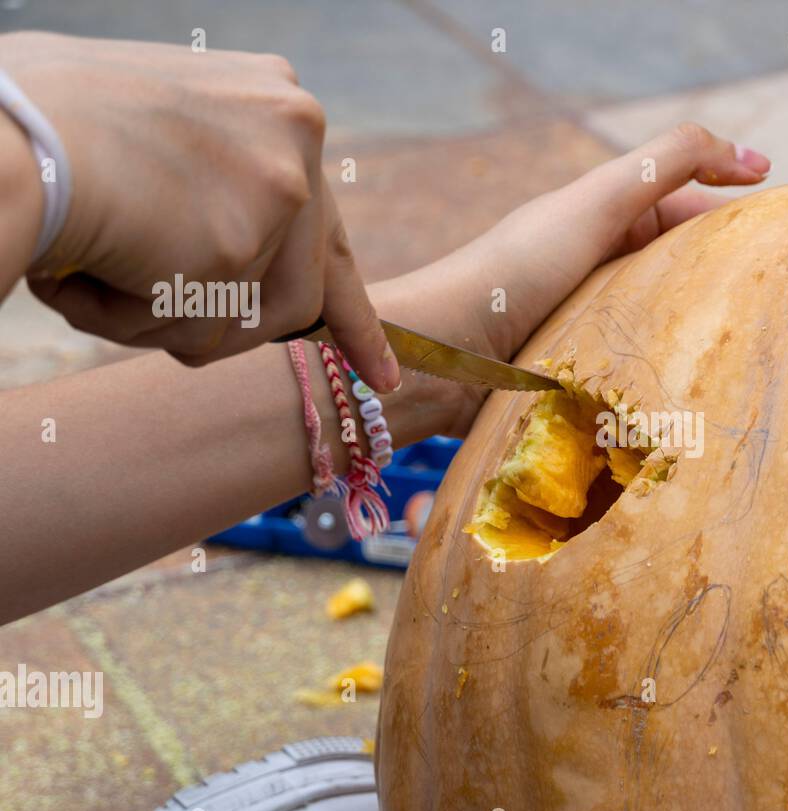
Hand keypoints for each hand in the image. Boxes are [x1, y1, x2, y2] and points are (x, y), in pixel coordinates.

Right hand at [3, 32, 397, 389]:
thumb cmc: (44, 126)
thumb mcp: (166, 136)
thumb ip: (217, 180)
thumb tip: (243, 251)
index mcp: (277, 102)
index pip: (329, 223)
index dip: (350, 308)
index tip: (381, 369)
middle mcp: (297, 133)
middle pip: (300, 285)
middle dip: (243, 325)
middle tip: (241, 352)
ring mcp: (278, 188)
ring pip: (259, 319)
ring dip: (172, 318)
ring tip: (106, 270)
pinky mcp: (243, 243)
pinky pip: (204, 331)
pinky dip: (138, 322)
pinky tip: (93, 273)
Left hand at [371, 122, 770, 367]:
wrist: (440, 357)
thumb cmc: (515, 272)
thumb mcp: (596, 202)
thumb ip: (668, 163)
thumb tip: (752, 154)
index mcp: (605, 223)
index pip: (689, 212)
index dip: (740, 217)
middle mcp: (601, 272)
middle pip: (684, 271)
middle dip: (732, 282)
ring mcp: (591, 328)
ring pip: (667, 327)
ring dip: (704, 338)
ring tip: (757, 356)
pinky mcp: (581, 380)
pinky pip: (640, 377)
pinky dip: (671, 381)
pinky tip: (703, 395)